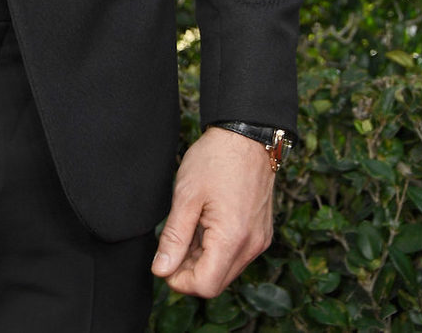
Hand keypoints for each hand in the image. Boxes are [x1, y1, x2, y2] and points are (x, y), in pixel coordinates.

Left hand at [151, 126, 274, 297]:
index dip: (179, 280)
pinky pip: (236, 255)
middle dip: (190, 271)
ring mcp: (259, 240)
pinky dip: (217, 249)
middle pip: (216, 282)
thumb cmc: (215, 159)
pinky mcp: (261, 233)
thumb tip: (161, 270)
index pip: (205, 286)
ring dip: (203, 260)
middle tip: (172, 243)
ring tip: (189, 228)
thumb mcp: (186, 196)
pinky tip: (205, 225)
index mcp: (233, 239)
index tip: (164, 261)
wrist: (246, 136)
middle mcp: (251, 246)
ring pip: (226, 270)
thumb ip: (174, 237)